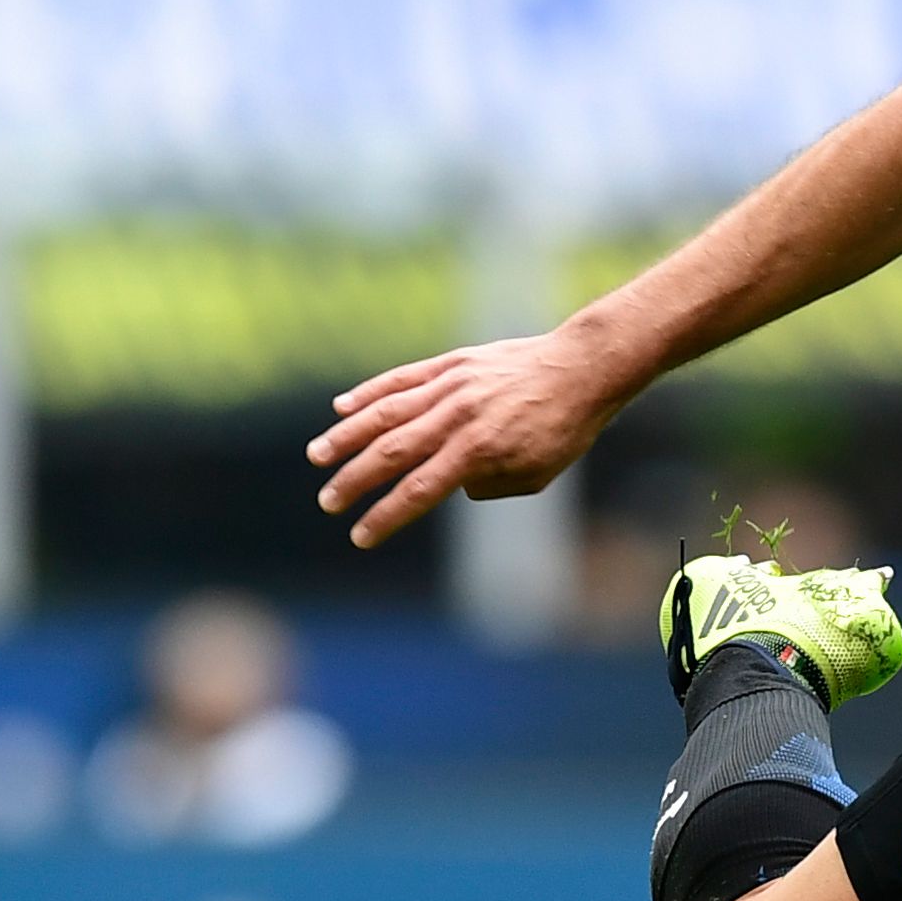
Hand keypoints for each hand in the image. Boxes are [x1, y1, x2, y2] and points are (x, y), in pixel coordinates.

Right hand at [307, 330, 625, 548]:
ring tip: (318, 456)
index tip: (361, 537)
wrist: (583, 368)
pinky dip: (369, 393)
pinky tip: (341, 408)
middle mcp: (458, 417)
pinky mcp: (452, 363)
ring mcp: (452, 386)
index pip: (419, 491)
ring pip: (386, 412)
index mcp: (480, 450)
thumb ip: (488, 486)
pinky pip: (402, 378)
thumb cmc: (564, 429)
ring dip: (347, 437)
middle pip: (392, 453)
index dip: (386, 516)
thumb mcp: (536, 474)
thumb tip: (449, 485)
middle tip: (328, 502)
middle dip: (355, 481)